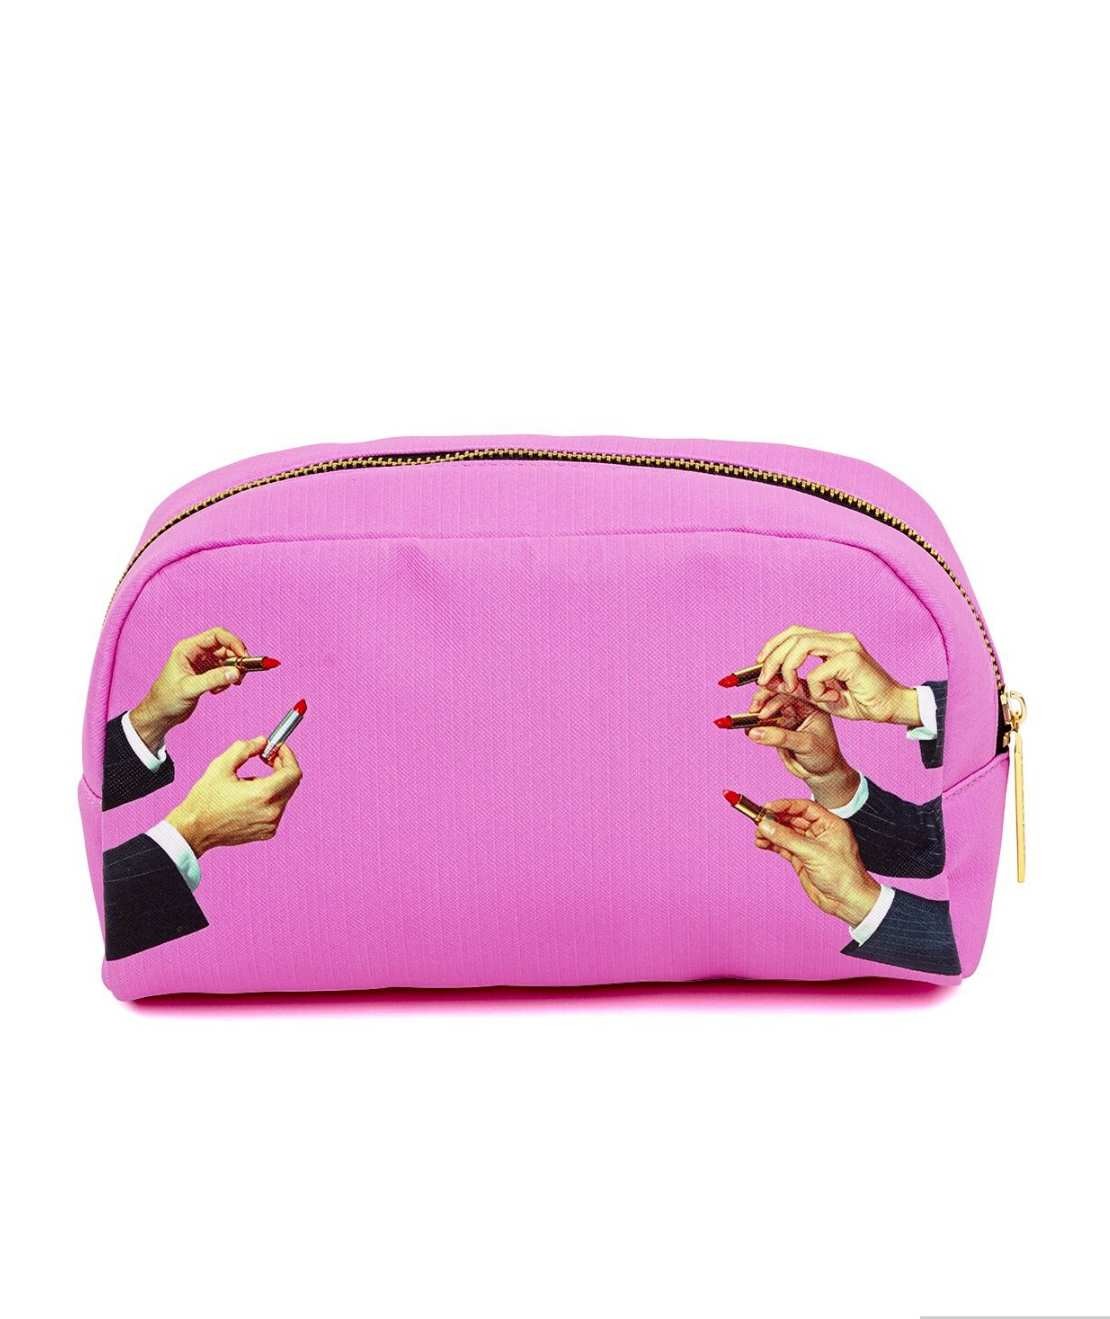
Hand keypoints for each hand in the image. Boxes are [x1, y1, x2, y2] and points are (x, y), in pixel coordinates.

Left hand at [130, 627, 250, 751]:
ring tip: (226, 686)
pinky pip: (225, 671)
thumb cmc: (167, 699)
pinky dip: (227, 680)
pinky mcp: (207, 674)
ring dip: (233, 672)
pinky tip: (216, 691)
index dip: (234, 642)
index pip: (217, 636)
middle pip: (226, 647)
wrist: (161, 714)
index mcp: (188, 648)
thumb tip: (236, 673)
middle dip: (236, 659)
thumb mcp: (190, 689)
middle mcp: (196, 652)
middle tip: (241, 675)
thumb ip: (213, 679)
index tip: (244, 656)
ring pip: (228, 659)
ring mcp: (203, 663)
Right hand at [167, 739, 302, 856]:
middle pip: (292, 783)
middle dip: (282, 766)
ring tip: (249, 781)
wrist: (194, 831)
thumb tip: (263, 741)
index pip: (293, 772)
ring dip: (274, 782)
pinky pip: (277, 808)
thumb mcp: (221, 766)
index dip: (288, 756)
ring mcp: (271, 824)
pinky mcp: (267, 832)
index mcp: (263, 795)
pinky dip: (270, 797)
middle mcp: (271, 812)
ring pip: (285, 795)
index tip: (277, 748)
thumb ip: (245, 748)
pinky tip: (249, 797)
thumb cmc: (205, 800)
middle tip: (266, 757)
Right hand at [743, 690, 860, 809]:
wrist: (821, 772)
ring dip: (756, 711)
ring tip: (749, 721)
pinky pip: (762, 721)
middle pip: (776, 693)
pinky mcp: (776, 726)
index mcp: (812, 702)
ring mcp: (787, 715)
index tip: (765, 697)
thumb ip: (780, 737)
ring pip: (767, 706)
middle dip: (763, 699)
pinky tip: (748, 729)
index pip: (793, 688)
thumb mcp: (805, 744)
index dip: (777, 688)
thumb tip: (755, 732)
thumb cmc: (823, 755)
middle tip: (754, 709)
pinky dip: (754, 724)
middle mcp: (799, 705)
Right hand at [751, 798, 880, 926]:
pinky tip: (762, 844)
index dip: (785, 805)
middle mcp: (819, 833)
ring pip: (786, 833)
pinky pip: (783, 847)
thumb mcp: (814, 853)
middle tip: (759, 821)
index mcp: (829, 824)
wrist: (847, 902)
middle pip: (792, 819)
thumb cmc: (844, 876)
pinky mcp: (801, 859)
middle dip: (775, 819)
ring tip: (758, 835)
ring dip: (771, 833)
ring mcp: (809, 846)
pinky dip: (772, 844)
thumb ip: (788, 838)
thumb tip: (766, 826)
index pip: (804, 808)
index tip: (768, 807)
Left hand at [755, 626, 920, 725]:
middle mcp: (839, 638)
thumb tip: (766, 681)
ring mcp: (847, 645)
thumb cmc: (858, 701)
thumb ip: (795, 686)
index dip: (773, 644)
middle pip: (794, 635)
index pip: (795, 632)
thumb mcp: (818, 695)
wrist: (890, 708)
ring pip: (802, 645)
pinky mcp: (852, 659)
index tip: (759, 663)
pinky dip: (816, 689)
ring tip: (790, 687)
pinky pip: (818, 671)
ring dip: (788, 667)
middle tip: (763, 680)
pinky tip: (830, 699)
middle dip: (773, 657)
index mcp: (832, 642)